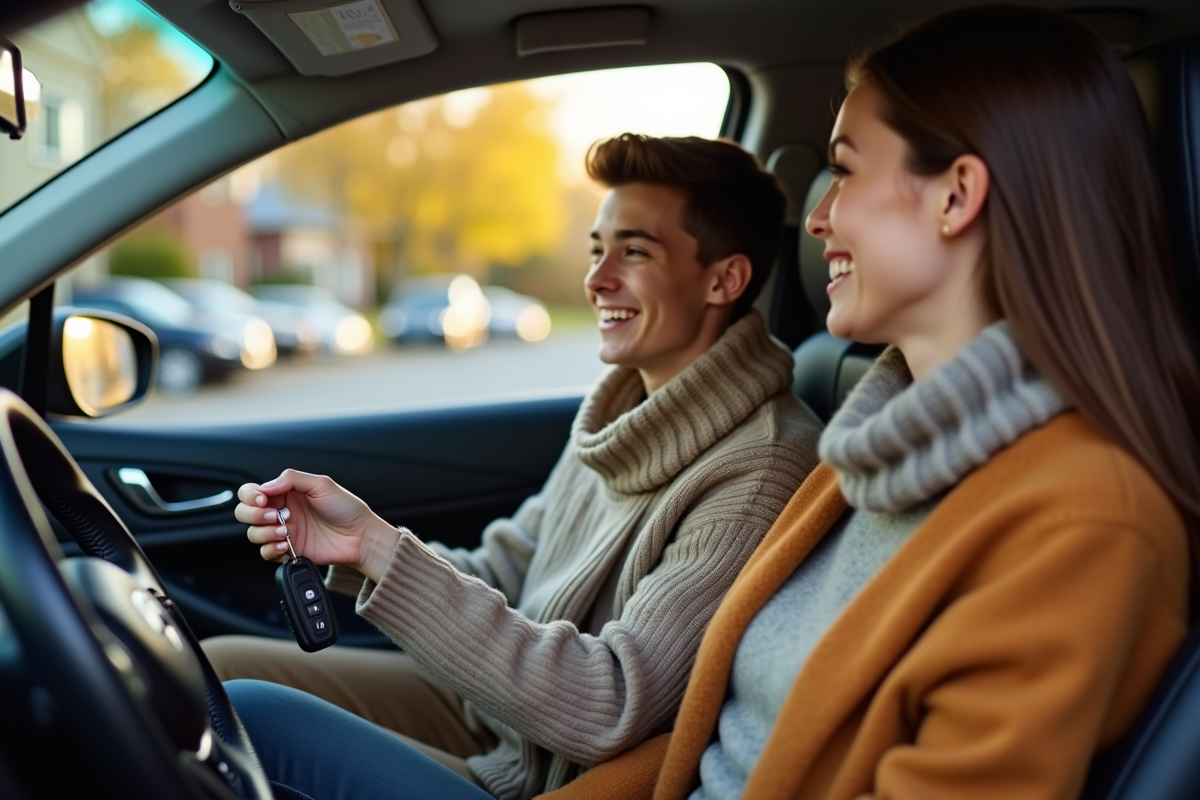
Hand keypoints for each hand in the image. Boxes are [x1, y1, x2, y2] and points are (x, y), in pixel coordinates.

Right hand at [235, 469, 398, 579]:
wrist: (360, 536)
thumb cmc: (346, 508)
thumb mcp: (321, 484)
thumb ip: (291, 479)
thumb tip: (266, 487)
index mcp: (285, 493)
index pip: (252, 492)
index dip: (250, 495)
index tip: (263, 499)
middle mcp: (280, 512)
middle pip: (245, 513)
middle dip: (252, 515)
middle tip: (272, 516)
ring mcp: (282, 532)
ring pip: (252, 534)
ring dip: (263, 533)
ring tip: (284, 532)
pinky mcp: (287, 551)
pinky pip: (266, 553)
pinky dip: (270, 549)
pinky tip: (284, 545)